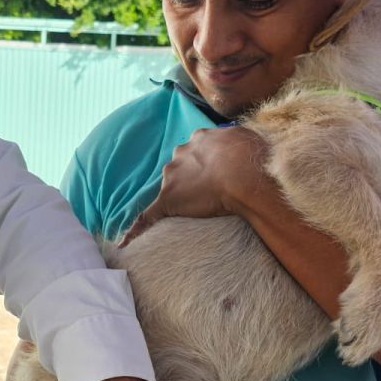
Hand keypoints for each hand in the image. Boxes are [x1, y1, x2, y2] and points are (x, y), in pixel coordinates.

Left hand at [121, 126, 271, 245]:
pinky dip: (136, 229)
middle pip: (179, 166)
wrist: (246, 174)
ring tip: (192, 211)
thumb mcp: (250, 139)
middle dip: (190, 178)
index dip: (205, 162)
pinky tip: (126, 243)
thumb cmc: (254, 158)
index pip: (196, 150)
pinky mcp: (168, 199)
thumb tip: (247, 148)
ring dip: (178, 197)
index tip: (215, 171)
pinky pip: (147, 216)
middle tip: (209, 192)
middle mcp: (182, 152)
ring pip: (168, 187)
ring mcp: (173, 176)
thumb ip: (240, 143)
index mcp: (201, 138)